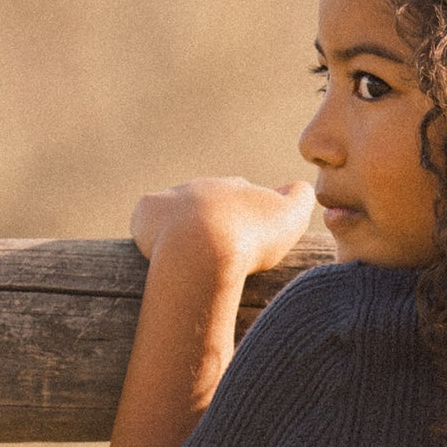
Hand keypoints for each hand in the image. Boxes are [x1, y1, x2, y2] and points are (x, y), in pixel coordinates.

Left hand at [129, 176, 316, 277]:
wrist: (205, 247)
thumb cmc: (251, 235)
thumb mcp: (290, 216)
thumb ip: (299, 198)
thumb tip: (299, 187)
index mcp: (238, 188)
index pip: (242, 196)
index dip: (245, 218)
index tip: (246, 240)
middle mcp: (204, 187)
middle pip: (207, 201)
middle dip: (213, 222)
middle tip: (217, 254)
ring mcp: (173, 197)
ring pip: (176, 208)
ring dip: (180, 229)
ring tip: (186, 260)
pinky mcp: (147, 212)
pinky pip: (146, 218)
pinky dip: (151, 234)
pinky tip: (159, 256)